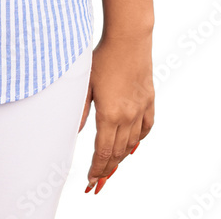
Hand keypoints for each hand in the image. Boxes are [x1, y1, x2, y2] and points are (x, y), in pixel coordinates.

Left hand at [78, 32, 154, 193]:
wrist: (128, 39)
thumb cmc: (101, 57)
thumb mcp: (84, 82)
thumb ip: (79, 110)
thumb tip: (71, 133)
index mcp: (109, 114)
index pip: (103, 152)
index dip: (96, 169)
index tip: (89, 181)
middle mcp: (128, 116)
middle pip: (117, 153)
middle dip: (106, 170)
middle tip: (97, 181)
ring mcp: (141, 109)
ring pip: (132, 143)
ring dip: (121, 158)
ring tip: (111, 167)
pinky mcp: (149, 100)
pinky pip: (146, 128)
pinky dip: (139, 140)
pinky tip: (132, 145)